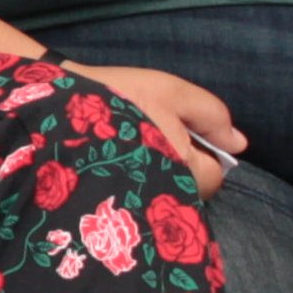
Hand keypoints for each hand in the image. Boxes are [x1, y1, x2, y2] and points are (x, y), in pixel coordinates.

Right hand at [68, 66, 243, 196]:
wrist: (54, 104)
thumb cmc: (119, 94)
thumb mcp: (173, 92)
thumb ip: (212, 115)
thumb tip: (238, 144)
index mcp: (182, 166)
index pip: (215, 175)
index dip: (207, 153)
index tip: (183, 132)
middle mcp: (161, 192)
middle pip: (190, 190)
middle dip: (183, 167)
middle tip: (157, 136)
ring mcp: (135, 200)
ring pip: (165, 195)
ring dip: (160, 174)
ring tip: (135, 146)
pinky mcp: (112, 200)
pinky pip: (141, 199)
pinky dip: (138, 182)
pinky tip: (120, 159)